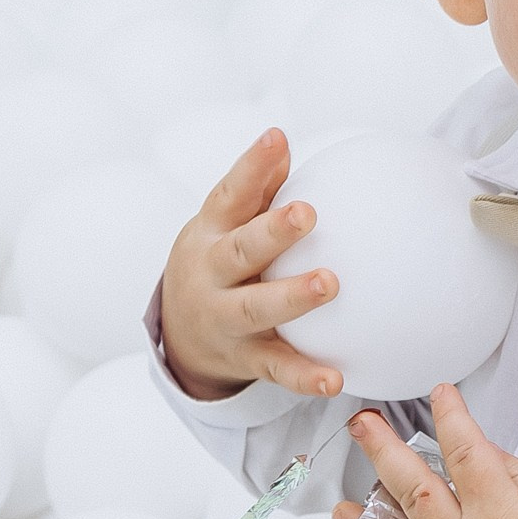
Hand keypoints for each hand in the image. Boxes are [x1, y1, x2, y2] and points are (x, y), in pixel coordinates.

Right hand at [158, 128, 343, 403]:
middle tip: (307, 213)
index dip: (251, 167)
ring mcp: (227, 319)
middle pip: (240, 253)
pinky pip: (276, 368)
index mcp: (210, 234)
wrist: (182, 333)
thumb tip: (281, 139)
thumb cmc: (219, 260)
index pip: (229, 195)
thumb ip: (255, 186)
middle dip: (271, 233)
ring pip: (257, 310)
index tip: (276, 139)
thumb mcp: (225, 223)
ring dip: (292, 297)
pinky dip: (304, 376)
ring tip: (329, 284)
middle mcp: (213, 276)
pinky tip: (335, 379)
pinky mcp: (245, 358)